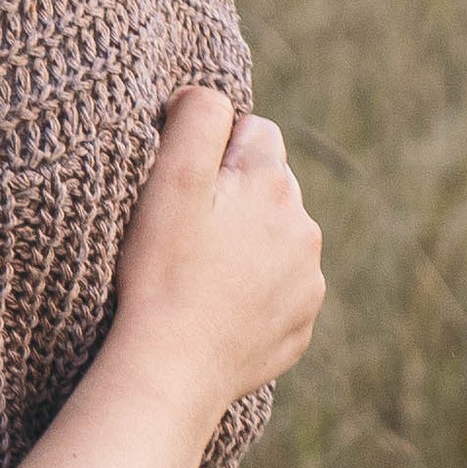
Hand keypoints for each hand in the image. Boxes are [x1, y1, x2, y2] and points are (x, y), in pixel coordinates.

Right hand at [113, 87, 325, 425]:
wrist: (170, 371)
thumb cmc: (159, 273)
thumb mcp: (169, 178)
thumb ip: (197, 116)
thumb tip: (212, 97)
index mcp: (274, 184)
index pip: (255, 133)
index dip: (213, 155)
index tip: (182, 191)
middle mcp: (305, 229)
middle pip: (269, 189)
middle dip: (234, 201)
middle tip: (185, 237)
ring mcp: (306, 283)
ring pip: (275, 242)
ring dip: (245, 248)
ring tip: (198, 277)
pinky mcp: (299, 327)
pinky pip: (278, 294)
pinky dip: (251, 296)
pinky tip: (214, 310)